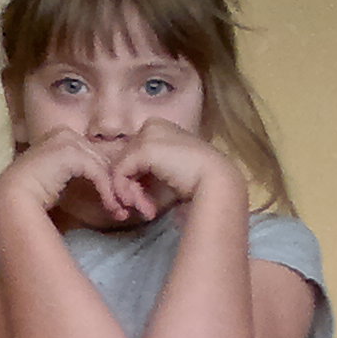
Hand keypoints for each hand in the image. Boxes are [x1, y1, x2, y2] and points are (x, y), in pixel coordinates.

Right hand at [0, 127, 149, 226]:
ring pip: (105, 166)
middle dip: (124, 187)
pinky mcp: (69, 151)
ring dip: (119, 192)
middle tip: (140, 208)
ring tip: (127, 212)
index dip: (116, 181)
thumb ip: (86, 182)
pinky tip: (112, 208)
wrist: (12, 201)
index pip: (99, 158)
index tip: (127, 203)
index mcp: (65, 140)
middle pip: (106, 160)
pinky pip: (98, 172)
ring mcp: (67, 140)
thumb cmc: (35, 201)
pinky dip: (107, 191)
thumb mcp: (67, 188)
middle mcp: (67, 135)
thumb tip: (113, 192)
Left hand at [109, 121, 237, 215]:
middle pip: (125, 161)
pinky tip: (143, 206)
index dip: (135, 181)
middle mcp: (152, 126)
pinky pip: (120, 173)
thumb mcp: (169, 173)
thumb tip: (126, 188)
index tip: (147, 205)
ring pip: (120, 168)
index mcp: (160, 128)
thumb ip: (148, 173)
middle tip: (143, 210)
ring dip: (130, 195)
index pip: (134, 155)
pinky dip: (126, 192)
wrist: (216, 181)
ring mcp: (147, 135)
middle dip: (131, 190)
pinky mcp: (143, 149)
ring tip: (145, 211)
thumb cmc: (199, 182)